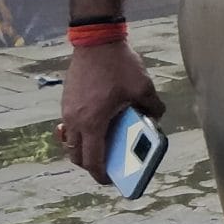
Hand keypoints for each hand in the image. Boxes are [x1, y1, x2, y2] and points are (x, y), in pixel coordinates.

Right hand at [58, 39, 163, 185]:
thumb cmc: (119, 65)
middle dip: (91, 165)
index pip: (93, 160)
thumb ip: (153, 108)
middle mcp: (76, 121)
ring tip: (104, 147)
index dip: (101, 174)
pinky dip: (82, 133)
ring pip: (72, 141)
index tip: (110, 181)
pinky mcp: (67, 101)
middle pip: (77, 155)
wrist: (96, 42)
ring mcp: (68, 111)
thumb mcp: (144, 88)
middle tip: (108, 166)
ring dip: (84, 149)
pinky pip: (71, 126)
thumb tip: (156, 119)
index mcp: (93, 123)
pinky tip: (100, 126)